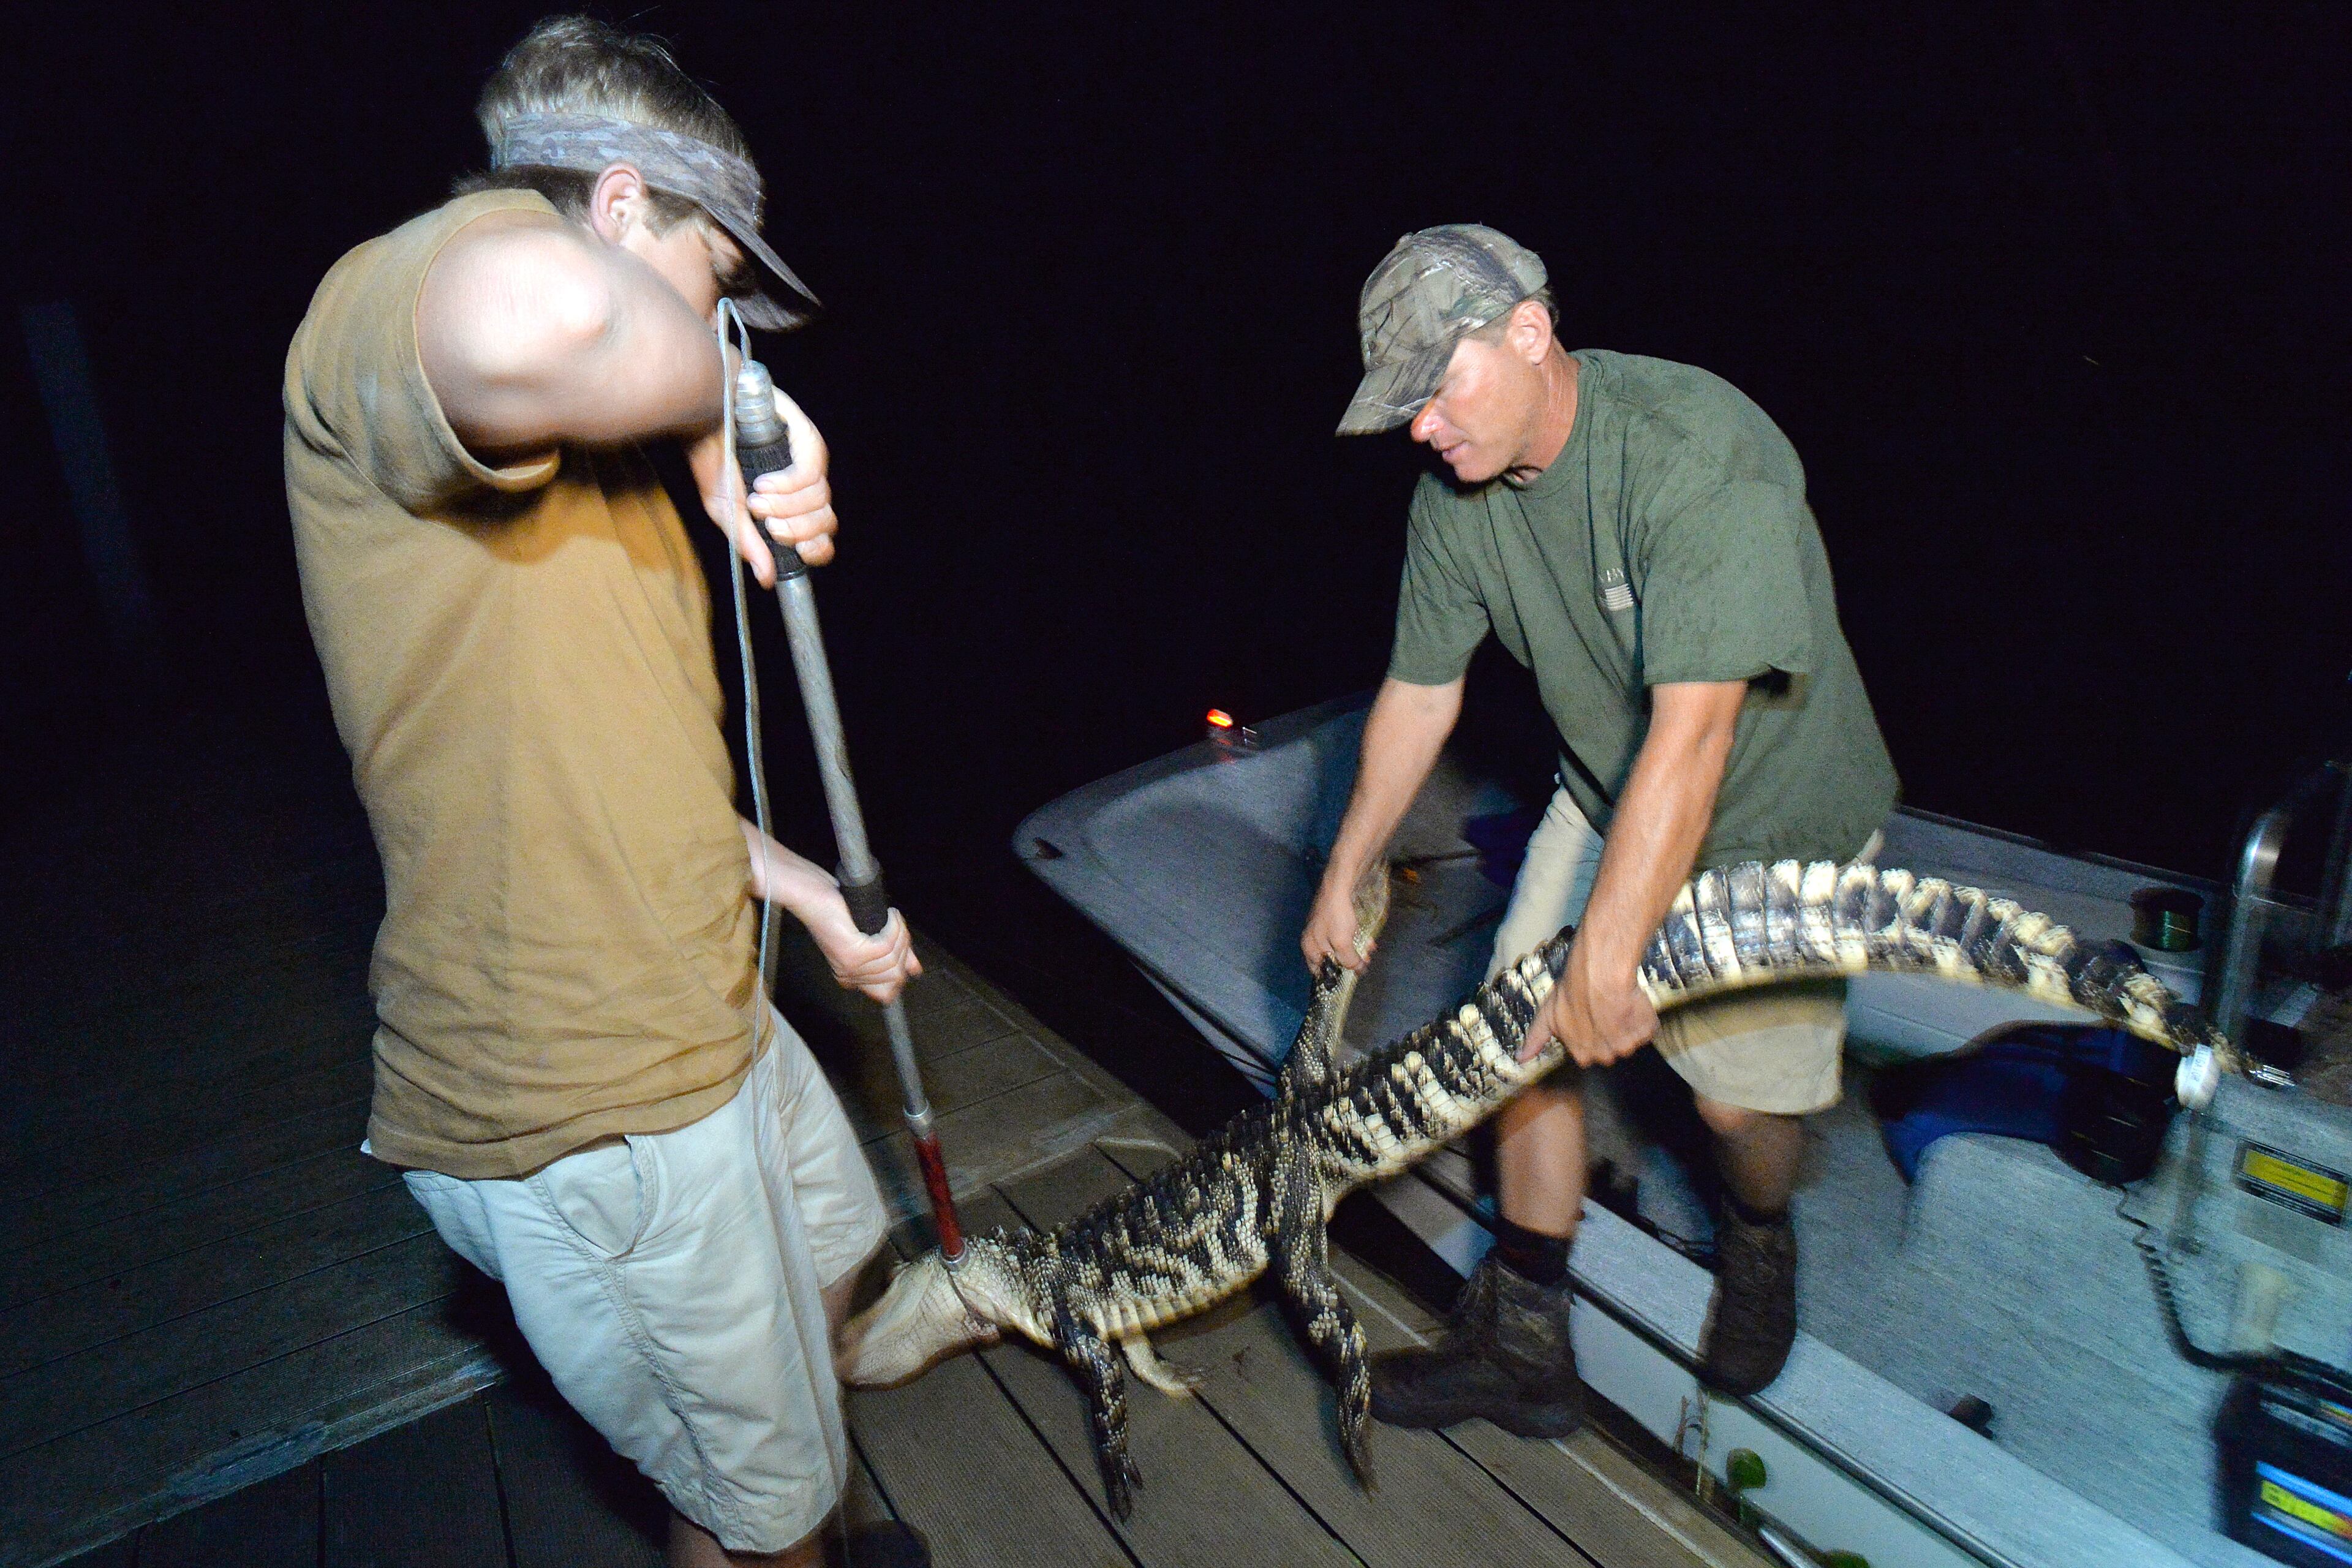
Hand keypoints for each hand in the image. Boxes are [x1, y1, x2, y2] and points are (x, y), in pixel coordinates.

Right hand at [684, 385, 835, 588]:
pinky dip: (789, 483)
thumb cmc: (712, 463)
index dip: (817, 549)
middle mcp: (806, 484)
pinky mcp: (807, 435)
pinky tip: (766, 482)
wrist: (700, 420)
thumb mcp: (727, 513)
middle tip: (767, 522)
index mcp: (792, 506)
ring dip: (788, 506)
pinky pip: (813, 470)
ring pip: (821, 498)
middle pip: (827, 521)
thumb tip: (767, 580)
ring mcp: (809, 459)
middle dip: (797, 530)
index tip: (798, 552)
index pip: (824, 536)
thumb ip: (750, 544)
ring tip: (758, 498)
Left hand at [804, 893, 922, 1004]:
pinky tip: (890, 916)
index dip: (902, 970)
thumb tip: (914, 969)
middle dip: (903, 948)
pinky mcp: (853, 953)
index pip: (886, 992)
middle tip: (897, 927)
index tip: (908, 956)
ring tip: (892, 918)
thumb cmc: (839, 912)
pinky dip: (894, 927)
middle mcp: (849, 975)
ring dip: (900, 934)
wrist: (815, 897)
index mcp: (851, 976)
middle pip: (895, 974)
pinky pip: (887, 946)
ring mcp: (850, 966)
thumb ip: (892, 956)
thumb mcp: (869, 938)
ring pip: (894, 959)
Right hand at [1301, 871, 1373, 974]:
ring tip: (1370, 948)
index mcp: (1310, 947)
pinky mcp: (1333, 919)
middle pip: (1332, 959)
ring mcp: (1323, 928)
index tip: (1351, 978)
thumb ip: (1348, 960)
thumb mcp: (1342, 943)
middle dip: (1350, 961)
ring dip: (1356, 949)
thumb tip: (1358, 971)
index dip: (1335, 976)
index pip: (1319, 971)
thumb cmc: (1337, 916)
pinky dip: (1356, 938)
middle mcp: (1313, 939)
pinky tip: (1368, 938)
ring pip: (1341, 946)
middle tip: (1365, 961)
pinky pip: (1345, 934)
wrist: (1340, 885)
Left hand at [1519, 938, 1656, 1065]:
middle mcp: (1605, 1055)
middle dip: (1611, 1033)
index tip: (1590, 1018)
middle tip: (1604, 1010)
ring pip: (1631, 1039)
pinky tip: (1631, 1002)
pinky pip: (1648, 1028)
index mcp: (1581, 1054)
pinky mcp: (1646, 1032)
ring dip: (1627, 1024)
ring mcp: (1627, 1046)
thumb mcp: (1546, 1015)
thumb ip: (1536, 1039)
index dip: (1592, 1033)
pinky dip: (1643, 1016)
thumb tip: (1520, 1059)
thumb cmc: (1572, 992)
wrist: (1600, 975)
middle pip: (1612, 1049)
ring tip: (1618, 1003)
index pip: (1589, 1053)